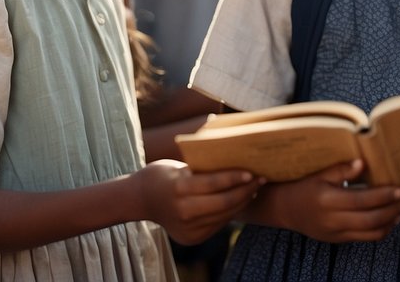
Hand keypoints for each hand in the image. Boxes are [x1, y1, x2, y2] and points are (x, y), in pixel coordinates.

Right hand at [136, 159, 261, 245]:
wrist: (140, 200)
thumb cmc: (162, 175)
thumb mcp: (177, 167)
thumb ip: (201, 169)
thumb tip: (233, 163)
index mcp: (179, 188)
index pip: (214, 183)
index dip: (235, 178)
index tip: (251, 172)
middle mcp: (184, 210)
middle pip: (224, 203)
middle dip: (245, 191)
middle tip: (260, 180)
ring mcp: (188, 227)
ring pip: (224, 215)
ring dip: (241, 202)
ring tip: (253, 190)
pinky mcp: (192, 237)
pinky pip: (218, 224)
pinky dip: (230, 212)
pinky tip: (239, 201)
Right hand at [263, 160, 399, 243]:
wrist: (286, 209)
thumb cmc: (304, 187)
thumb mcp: (319, 175)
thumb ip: (341, 171)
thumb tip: (363, 164)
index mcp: (328, 200)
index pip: (362, 201)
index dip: (383, 196)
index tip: (399, 189)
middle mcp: (333, 220)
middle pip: (370, 219)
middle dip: (390, 210)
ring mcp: (336, 233)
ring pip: (370, 233)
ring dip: (388, 223)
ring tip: (399, 211)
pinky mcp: (338, 240)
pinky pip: (364, 238)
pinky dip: (379, 230)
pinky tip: (386, 220)